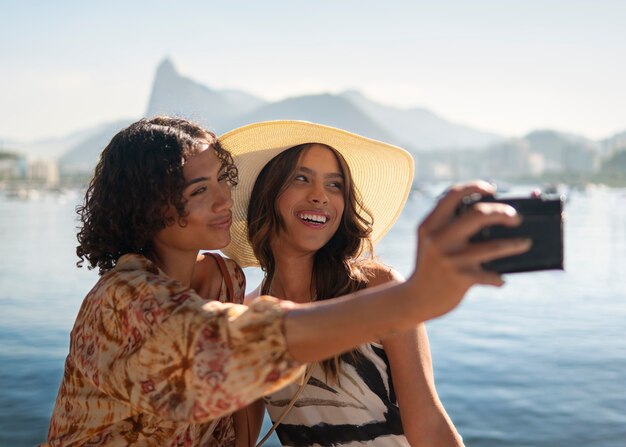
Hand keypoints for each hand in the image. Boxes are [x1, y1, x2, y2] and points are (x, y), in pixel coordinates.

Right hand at [409, 181, 530, 319]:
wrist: (416, 299)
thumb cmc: (431, 265)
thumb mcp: (430, 241)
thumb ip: (448, 225)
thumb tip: (490, 213)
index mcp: (430, 225)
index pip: (453, 195)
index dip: (475, 186)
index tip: (491, 189)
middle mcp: (438, 239)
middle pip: (479, 214)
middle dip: (503, 212)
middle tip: (516, 217)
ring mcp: (450, 259)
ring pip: (493, 247)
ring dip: (514, 245)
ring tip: (525, 243)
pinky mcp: (460, 278)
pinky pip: (489, 275)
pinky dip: (498, 278)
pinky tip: (501, 279)